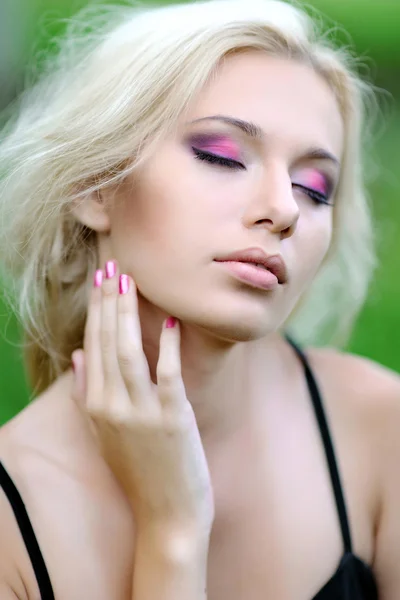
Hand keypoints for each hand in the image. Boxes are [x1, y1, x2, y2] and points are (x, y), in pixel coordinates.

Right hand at [71, 261, 214, 536]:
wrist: (166, 515)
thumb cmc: (137, 472)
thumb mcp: (102, 435)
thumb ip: (86, 394)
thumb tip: (77, 355)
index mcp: (95, 407)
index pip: (92, 347)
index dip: (95, 311)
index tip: (99, 281)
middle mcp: (112, 406)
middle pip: (108, 342)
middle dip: (109, 301)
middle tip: (114, 266)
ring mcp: (142, 412)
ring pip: (129, 351)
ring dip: (129, 314)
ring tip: (131, 282)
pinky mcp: (173, 418)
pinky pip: (167, 373)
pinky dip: (168, 345)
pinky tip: (170, 320)